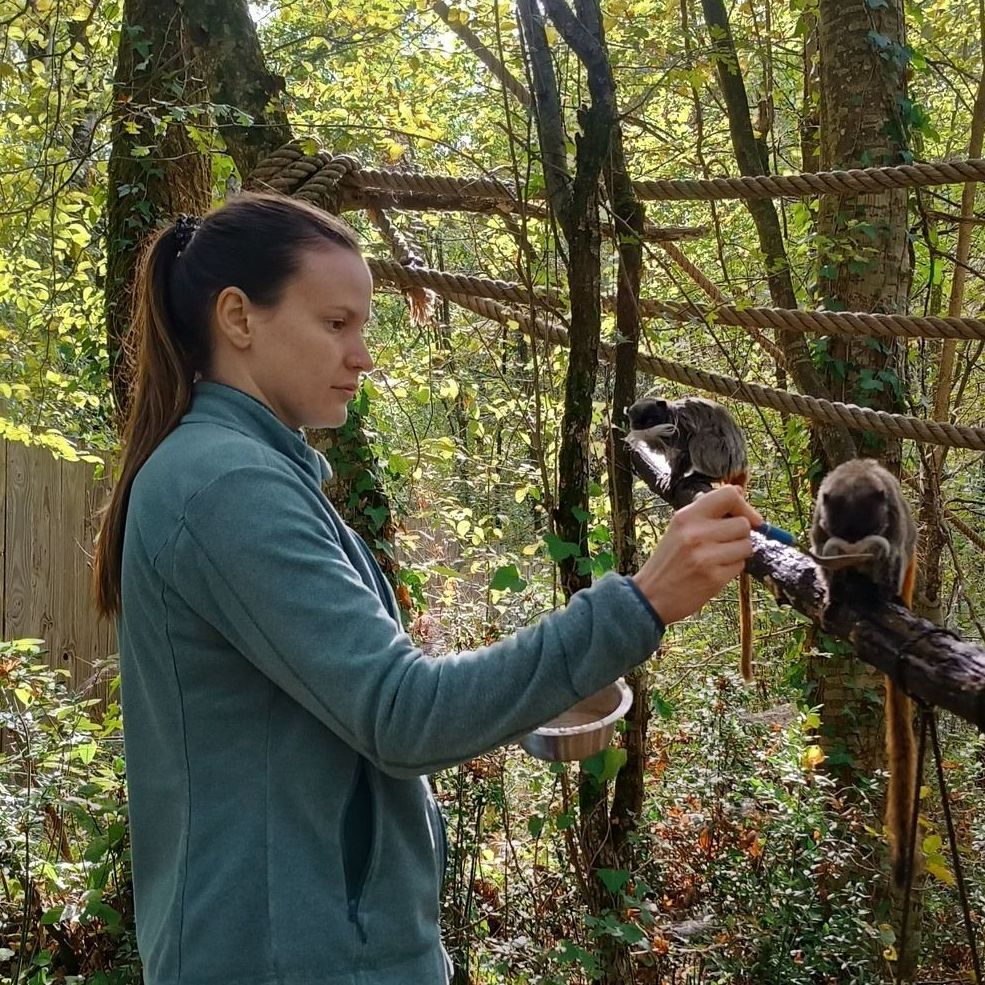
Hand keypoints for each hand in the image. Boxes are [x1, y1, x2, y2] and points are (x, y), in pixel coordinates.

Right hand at [632, 485, 762, 624]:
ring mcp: (705, 556)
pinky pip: (740, 565)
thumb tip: (740, 492)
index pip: (729, 495)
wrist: (651, 596)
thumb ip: (706, 512)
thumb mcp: (679, 528)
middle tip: (723, 543)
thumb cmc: (669, 560)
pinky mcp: (714, 578)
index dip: (743, 506)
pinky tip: (714, 571)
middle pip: (743, 524)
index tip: (746, 517)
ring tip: (717, 558)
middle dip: (740, 535)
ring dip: (738, 552)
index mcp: (686, 516)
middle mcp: (695, 533)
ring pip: (746, 545)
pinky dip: (732, 568)